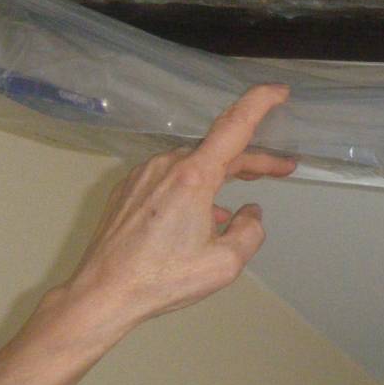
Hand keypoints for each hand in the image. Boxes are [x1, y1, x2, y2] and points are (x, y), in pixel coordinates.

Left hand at [59, 85, 295, 335]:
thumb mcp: (224, 264)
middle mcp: (168, 165)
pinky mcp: (127, 188)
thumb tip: (249, 212)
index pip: (236, 125)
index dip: (261, 102)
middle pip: (219, 151)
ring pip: (192, 166)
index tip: (279, 91)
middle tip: (280, 170)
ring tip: (228, 214)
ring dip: (217, 180)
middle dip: (251, 161)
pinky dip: (190, 190)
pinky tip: (194, 220)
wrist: (103, 293)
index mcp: (194, 176)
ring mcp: (144, 174)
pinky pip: (169, 179)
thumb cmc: (163, 279)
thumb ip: (250, 231)